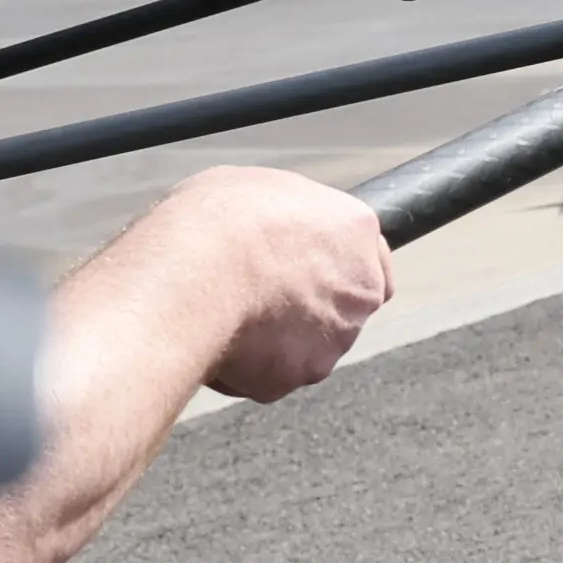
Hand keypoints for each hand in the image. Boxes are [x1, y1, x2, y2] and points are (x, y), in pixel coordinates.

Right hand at [113, 163, 397, 401]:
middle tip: (258, 295)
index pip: (369, 261)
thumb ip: (285, 214)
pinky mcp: (296, 375)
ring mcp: (333, 339)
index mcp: (356, 229)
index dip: (334, 268)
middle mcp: (360, 290)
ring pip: (306, 344)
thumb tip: (274, 225)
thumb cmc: (217, 220)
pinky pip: (270, 373)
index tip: (302, 273)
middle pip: (340, 307)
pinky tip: (216, 339)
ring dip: (276, 338)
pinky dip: (246, 365)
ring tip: (226, 313)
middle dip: (305, 307)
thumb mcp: (256, 188)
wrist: (194, 276)